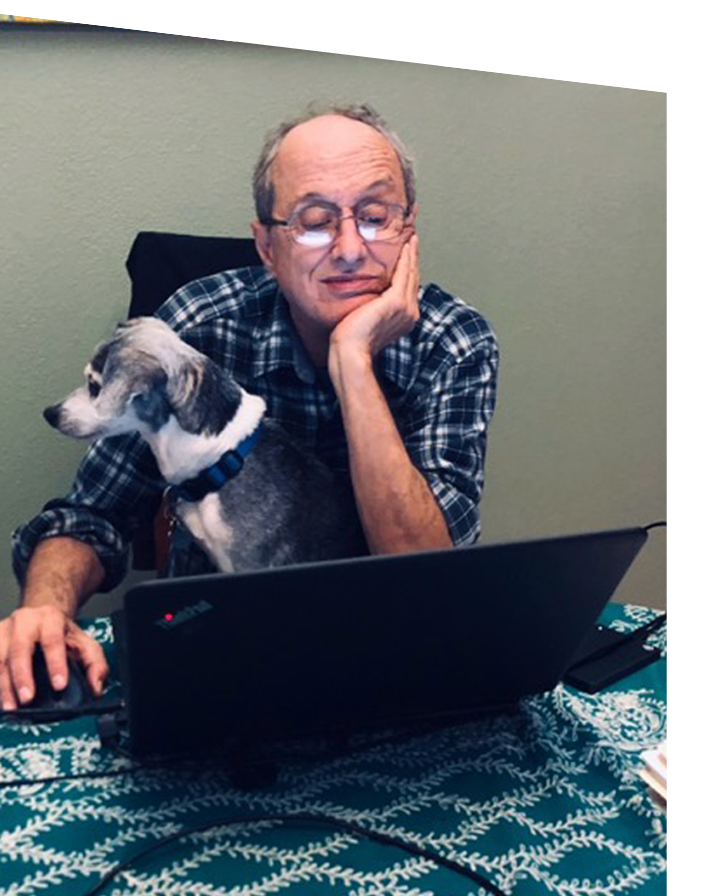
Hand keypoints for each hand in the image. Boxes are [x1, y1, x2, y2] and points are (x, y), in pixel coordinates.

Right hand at [0, 605, 107, 709]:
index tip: (59, 685)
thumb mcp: (85, 642)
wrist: (40, 615)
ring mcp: (4, 630)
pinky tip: (1, 699)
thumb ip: (95, 664)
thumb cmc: (61, 633)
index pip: (53, 640)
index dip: (56, 663)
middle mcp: (24, 621)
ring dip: (3, 685)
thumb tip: (94, 688)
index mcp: (50, 618)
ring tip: (11, 706)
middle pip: (19, 649)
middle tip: (27, 699)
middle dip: (22, 676)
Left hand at [328, 234, 419, 374]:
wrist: (350, 351)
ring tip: (412, 239)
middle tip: (413, 240)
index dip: (408, 270)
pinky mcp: (397, 301)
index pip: (408, 288)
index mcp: (404, 318)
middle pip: (413, 279)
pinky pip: (404, 272)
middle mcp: (410, 313)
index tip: (406, 255)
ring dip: (412, 254)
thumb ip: (373, 308)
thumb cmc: (351, 340)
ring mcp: (406, 308)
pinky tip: (407, 244)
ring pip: (411, 273)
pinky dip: (407, 257)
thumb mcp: (366, 320)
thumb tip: (368, 299)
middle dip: (413, 259)